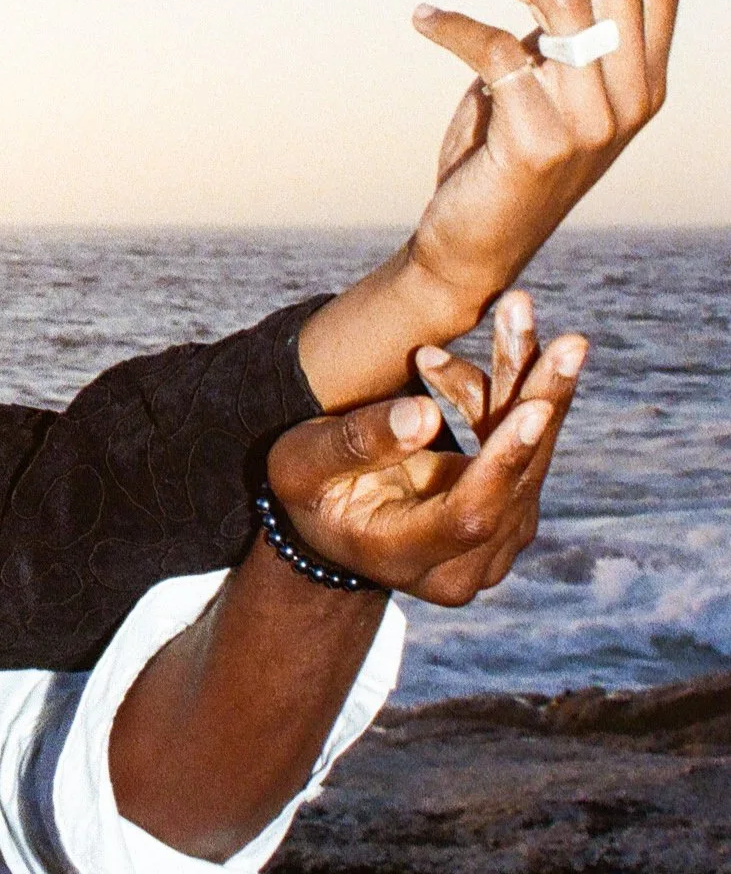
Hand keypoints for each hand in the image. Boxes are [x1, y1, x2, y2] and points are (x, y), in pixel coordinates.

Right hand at [267, 291, 582, 606]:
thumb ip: (355, 442)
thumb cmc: (310, 488)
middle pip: (518, 484)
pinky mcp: (510, 509)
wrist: (335, 520)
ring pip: (530, 456)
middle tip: (571, 345)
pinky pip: (525, 445)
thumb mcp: (303, 463)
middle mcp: (466, 564)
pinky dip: (514, 388)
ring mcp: (495, 541)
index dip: (503, 463)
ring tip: (518, 309)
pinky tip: (509, 335)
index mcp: (406, 557)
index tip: (534, 409)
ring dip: (528, 379)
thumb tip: (422, 412)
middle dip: (542, 403)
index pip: (470, 515)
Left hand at [405, 0, 678, 317]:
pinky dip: (452, 24)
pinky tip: (420, 16)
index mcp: (646, 78)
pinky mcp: (539, 137)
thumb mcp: (548, 86)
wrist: (473, 244)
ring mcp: (592, 119)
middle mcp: (633, 95)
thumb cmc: (505, 153)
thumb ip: (563, 35)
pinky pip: (496, 50)